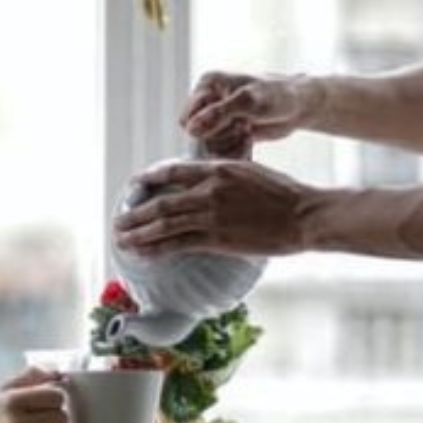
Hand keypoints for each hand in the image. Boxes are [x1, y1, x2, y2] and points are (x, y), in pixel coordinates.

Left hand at [113, 157, 310, 256]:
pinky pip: (179, 244)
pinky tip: (144, 253)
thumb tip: (208, 180)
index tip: (135, 185)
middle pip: (161, 200)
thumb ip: (225, 175)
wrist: (304, 215)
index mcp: (218, 169)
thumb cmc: (284, 193)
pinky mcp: (218, 239)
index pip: (173, 171)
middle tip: (119, 219)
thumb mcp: (251, 172)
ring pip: (165, 223)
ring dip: (139, 232)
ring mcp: (212, 215)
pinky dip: (157, 249)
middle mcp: (209, 190)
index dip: (150, 179)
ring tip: (122, 238)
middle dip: (135, 212)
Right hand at [182, 72, 309, 157]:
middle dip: (220, 137)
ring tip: (248, 131)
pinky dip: (235, 150)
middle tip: (243, 127)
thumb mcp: (248, 102)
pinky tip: (249, 139)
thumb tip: (191, 128)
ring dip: (229, 144)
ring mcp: (218, 117)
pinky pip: (221, 151)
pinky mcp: (228, 132)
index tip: (233, 122)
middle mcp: (209, 100)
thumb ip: (218, 114)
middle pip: (196, 136)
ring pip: (208, 146)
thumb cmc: (277, 95)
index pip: (187, 119)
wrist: (300, 106)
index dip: (206, 128)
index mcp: (207, 85)